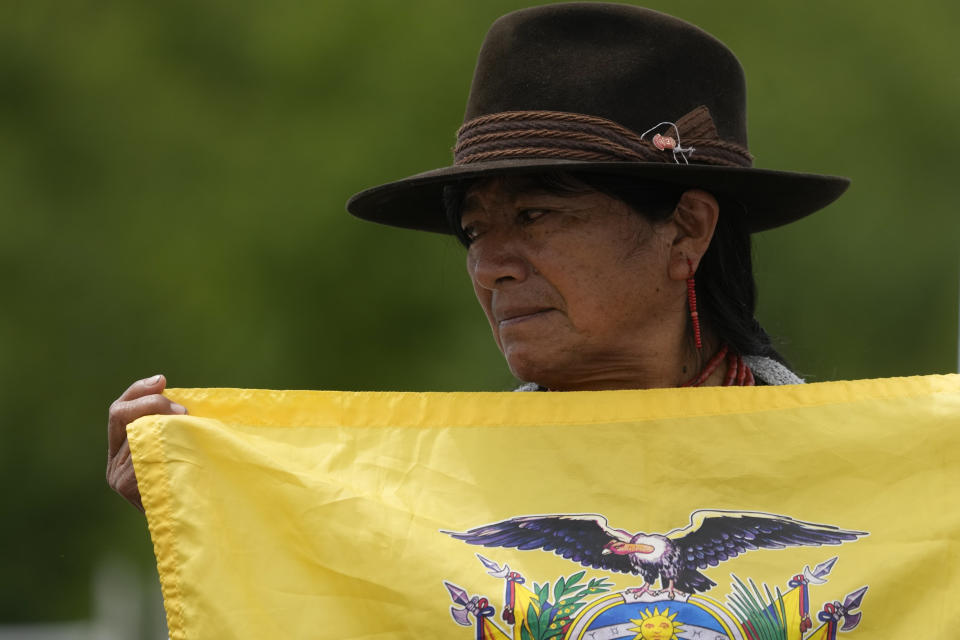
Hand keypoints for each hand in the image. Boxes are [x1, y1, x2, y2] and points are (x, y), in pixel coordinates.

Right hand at [107, 374, 186, 510]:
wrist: (196, 529)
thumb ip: (172, 427)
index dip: (139, 391)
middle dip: (153, 403)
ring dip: (166, 423)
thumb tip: (174, 392)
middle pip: (122, 414)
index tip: (162, 380)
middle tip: (184, 411)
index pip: (120, 410)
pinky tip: (184, 446)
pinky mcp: (130, 486)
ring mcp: (119, 477)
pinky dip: (164, 442)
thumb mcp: (180, 449)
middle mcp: (114, 465)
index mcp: (121, 450)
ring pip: (136, 431)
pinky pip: (145, 451)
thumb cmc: (196, 484)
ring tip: (191, 427)